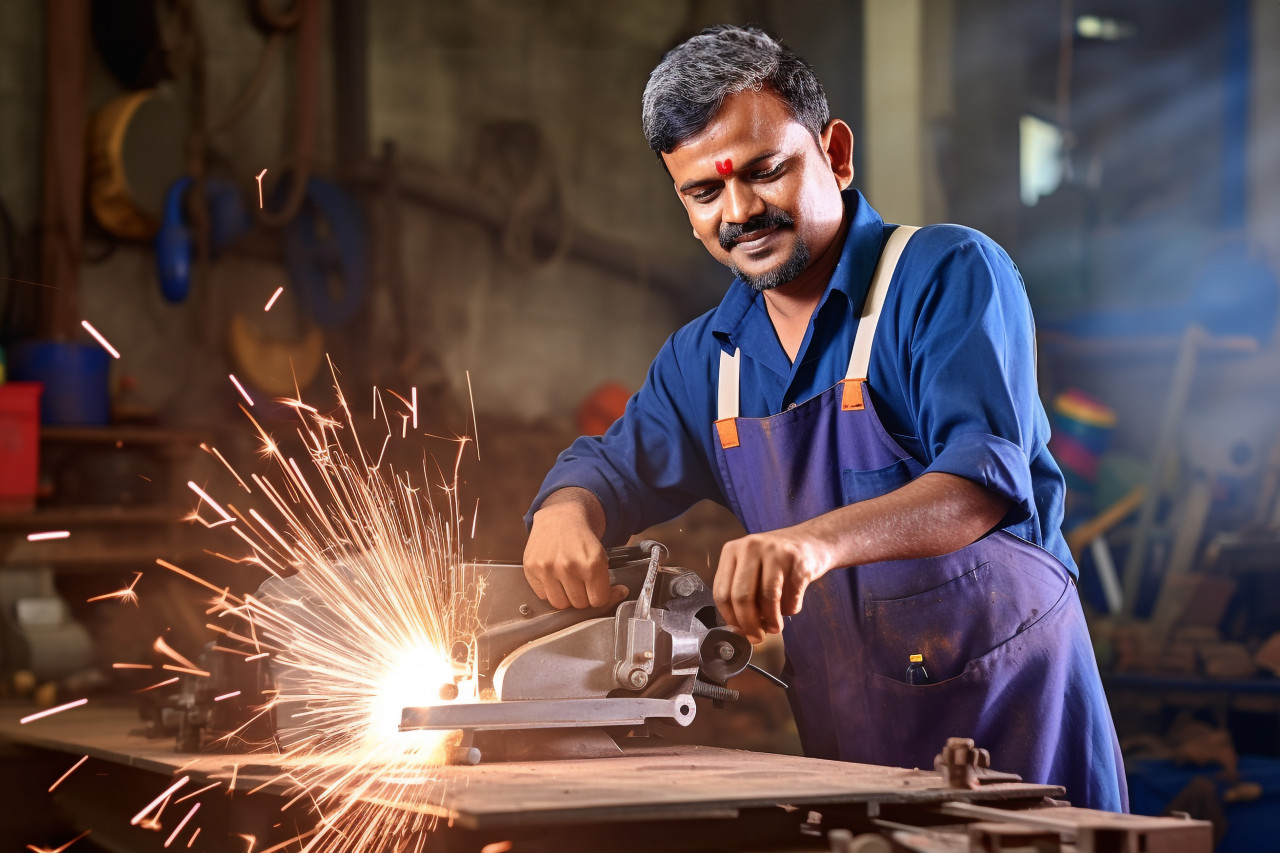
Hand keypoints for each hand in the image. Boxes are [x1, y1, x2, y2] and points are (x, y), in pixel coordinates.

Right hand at [524, 497, 627, 609]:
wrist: (561, 517)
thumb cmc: (582, 539)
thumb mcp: (602, 556)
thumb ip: (607, 581)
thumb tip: (619, 595)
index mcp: (591, 563)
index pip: (598, 601)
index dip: (600, 596)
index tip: (599, 591)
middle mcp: (568, 566)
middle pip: (579, 604)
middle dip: (582, 596)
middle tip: (581, 582)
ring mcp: (547, 568)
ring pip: (560, 604)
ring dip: (565, 596)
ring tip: (567, 581)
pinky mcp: (531, 568)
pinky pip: (543, 595)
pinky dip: (549, 590)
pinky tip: (554, 576)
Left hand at [713, 529, 829, 642]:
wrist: (813, 540)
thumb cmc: (778, 560)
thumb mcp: (752, 567)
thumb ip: (742, 593)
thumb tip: (739, 630)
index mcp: (732, 550)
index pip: (722, 592)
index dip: (730, 618)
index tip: (739, 631)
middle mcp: (750, 547)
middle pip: (742, 597)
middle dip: (749, 624)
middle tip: (757, 636)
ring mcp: (774, 552)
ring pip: (767, 598)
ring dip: (772, 621)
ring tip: (775, 627)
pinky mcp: (797, 561)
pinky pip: (790, 597)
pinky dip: (790, 610)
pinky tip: (790, 608)